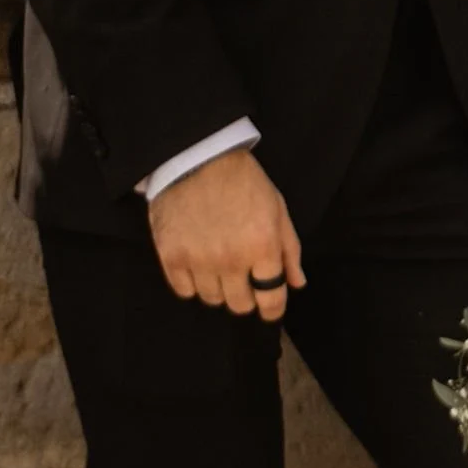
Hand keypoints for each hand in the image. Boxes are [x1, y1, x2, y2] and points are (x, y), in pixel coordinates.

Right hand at [148, 146, 305, 318]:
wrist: (197, 157)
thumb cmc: (243, 182)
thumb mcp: (277, 210)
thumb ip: (289, 250)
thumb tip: (296, 284)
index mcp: (262, 246)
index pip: (271, 299)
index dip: (273, 309)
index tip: (270, 308)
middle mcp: (230, 259)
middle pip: (240, 305)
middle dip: (247, 296)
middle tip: (244, 279)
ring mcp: (198, 260)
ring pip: (212, 300)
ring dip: (219, 288)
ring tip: (219, 265)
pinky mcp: (171, 256)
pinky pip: (184, 291)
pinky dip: (193, 283)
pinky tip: (198, 264)